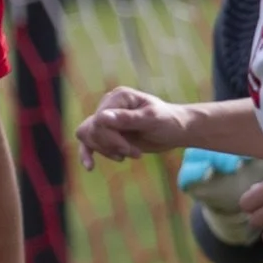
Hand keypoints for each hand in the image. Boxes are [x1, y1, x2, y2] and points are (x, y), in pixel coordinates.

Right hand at [76, 87, 192, 169]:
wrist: (175, 131)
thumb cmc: (168, 122)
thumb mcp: (151, 120)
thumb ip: (127, 119)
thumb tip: (101, 117)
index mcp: (118, 96)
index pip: (99, 120)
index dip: (111, 138)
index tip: (130, 151)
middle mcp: (108, 105)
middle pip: (92, 129)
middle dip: (111, 146)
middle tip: (134, 153)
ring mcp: (105, 118)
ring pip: (88, 137)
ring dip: (106, 150)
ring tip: (126, 155)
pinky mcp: (105, 132)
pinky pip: (87, 142)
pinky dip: (86, 153)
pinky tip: (90, 166)